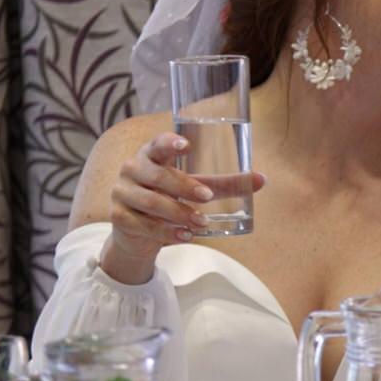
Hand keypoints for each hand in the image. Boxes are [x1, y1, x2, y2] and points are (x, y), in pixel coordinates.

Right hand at [100, 133, 265, 283]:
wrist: (138, 232)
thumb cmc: (169, 199)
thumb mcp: (193, 189)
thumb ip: (222, 184)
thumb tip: (261, 179)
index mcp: (151, 154)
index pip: (157, 143)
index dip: (169, 142)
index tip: (186, 145)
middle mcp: (132, 169)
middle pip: (157, 175)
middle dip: (184, 187)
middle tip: (207, 198)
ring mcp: (122, 193)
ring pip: (151, 201)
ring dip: (178, 213)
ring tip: (201, 222)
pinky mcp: (118, 217)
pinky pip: (143, 224)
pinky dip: (165, 232)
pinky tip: (184, 237)